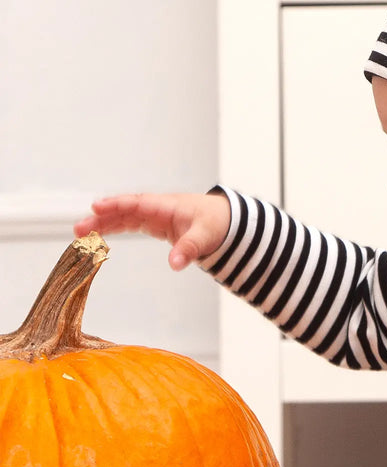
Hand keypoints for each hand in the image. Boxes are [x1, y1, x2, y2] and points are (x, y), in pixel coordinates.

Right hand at [73, 192, 230, 270]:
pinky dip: (116, 228)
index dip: (117, 205)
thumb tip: (175, 264)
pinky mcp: (157, 224)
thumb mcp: (205, 237)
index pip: (138, 203)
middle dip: (102, 218)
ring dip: (104, 224)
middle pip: (125, 210)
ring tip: (81, 234)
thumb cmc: (217, 223)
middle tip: (79, 228)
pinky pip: (132, 224)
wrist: (227, 222)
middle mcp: (158, 208)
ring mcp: (156, 215)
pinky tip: (100, 236)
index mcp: (168, 205)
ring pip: (125, 217)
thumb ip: (189, 249)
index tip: (97, 207)